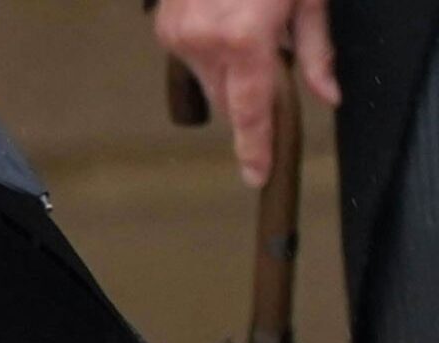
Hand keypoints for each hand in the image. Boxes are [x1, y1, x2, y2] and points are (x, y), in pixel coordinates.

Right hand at [153, 0, 341, 186]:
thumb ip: (315, 51)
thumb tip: (325, 93)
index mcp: (245, 37)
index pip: (250, 110)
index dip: (255, 147)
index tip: (256, 174)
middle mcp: (204, 40)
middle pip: (228, 97)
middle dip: (249, 92)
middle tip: (270, 60)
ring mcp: (178, 32)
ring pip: (209, 77)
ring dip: (229, 67)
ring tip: (245, 26)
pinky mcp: (165, 24)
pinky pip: (191, 54)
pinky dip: (210, 48)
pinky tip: (225, 21)